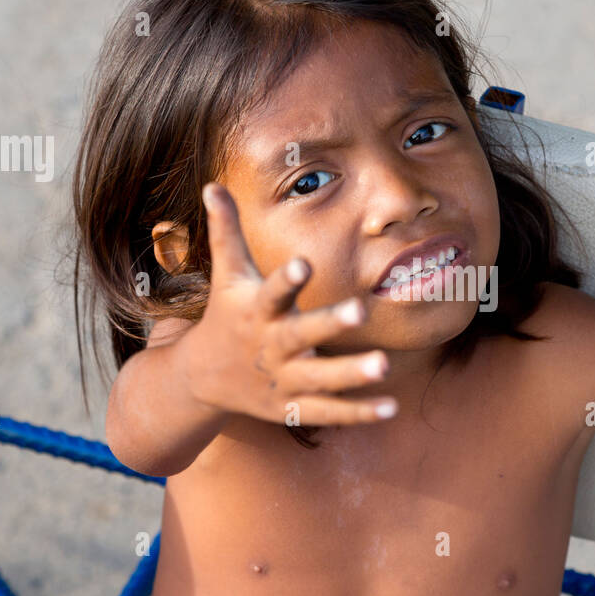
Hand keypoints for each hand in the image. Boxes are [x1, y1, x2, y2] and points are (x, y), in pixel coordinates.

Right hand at [181, 183, 397, 425]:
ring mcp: (283, 379)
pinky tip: (392, 408)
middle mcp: (272, 345)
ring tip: (385, 365)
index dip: (288, 279)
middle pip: (302, 335)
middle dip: (330, 325)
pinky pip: (329, 412)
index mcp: (257, 310)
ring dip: (352, 374)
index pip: (273, 292)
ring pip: (320, 379)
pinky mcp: (292, 407)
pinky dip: (359, 412)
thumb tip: (211, 183)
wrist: (202, 378)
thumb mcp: (227, 274)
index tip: (304, 264)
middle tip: (360, 311)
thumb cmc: (228, 313)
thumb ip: (226, 231)